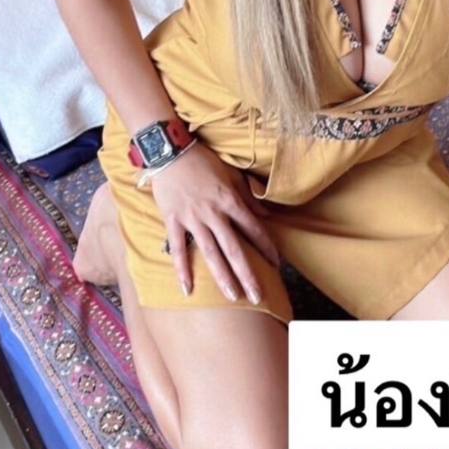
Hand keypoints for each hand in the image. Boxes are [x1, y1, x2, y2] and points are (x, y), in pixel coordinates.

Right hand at [148, 140, 280, 304]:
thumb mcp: (231, 174)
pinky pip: (178, 249)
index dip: (267, 247)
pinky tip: (187, 288)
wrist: (170, 150)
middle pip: (235, 249)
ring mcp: (193, 218)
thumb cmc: (203, 161)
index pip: (254, 229)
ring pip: (210, 253)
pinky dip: (182, 269)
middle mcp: (214, 213)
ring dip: (222, 276)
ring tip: (232, 297)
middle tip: (258, 296)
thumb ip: (248, 196)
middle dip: (247, 274)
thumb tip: (266, 215)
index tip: (277, 265)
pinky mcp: (173, 220)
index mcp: (230, 200)